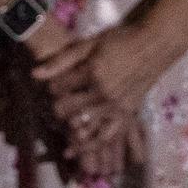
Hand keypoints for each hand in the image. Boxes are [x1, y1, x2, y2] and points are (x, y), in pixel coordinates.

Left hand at [30, 21, 176, 174]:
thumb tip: (34, 74)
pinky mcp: (127, 113)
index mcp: (92, 73)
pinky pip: (108, 136)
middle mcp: (104, 93)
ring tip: (62, 125)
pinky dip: (92, 145)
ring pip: (86, 126)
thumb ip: (62, 60)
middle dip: (57, 108)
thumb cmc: (119, 40)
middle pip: (70, 109)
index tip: (51, 86)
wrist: (153, 45)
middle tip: (53, 105)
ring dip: (70, 128)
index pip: (60, 87)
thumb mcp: (89, 44)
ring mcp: (117, 106)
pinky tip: (79, 147)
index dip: (52, 87)